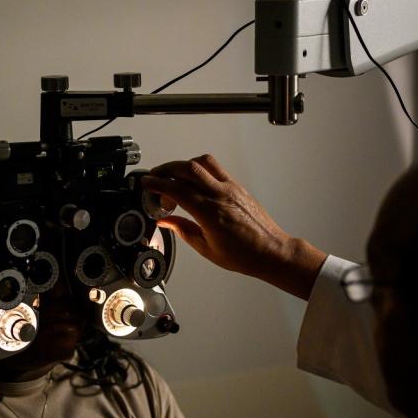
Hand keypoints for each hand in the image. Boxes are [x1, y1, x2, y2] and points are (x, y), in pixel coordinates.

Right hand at [142, 155, 326, 299]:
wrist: (271, 251)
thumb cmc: (244, 254)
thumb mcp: (206, 247)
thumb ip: (183, 230)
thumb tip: (167, 221)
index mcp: (210, 212)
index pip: (177, 190)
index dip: (157, 184)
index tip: (146, 184)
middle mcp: (221, 195)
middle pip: (188, 169)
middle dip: (166, 169)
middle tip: (155, 177)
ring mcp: (231, 188)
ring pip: (203, 162)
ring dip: (183, 164)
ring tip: (172, 175)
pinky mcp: (237, 186)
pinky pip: (216, 168)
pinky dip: (199, 168)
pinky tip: (193, 179)